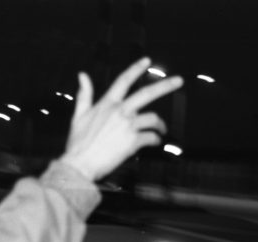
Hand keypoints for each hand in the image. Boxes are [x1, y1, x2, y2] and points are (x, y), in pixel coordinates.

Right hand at [60, 57, 182, 181]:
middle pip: (147, 93)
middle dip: (165, 85)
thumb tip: (82, 75)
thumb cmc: (78, 143)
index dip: (136, 69)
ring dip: (160, 125)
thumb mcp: (78, 115)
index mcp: (107, 104)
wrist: (80, 164)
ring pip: (153, 118)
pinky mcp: (133, 141)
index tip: (147, 61)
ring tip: (161, 130)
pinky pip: (151, 137)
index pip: (123, 81)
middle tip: (179, 81)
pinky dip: (155, 140)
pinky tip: (155, 142)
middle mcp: (120, 111)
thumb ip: (84, 94)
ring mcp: (127, 126)